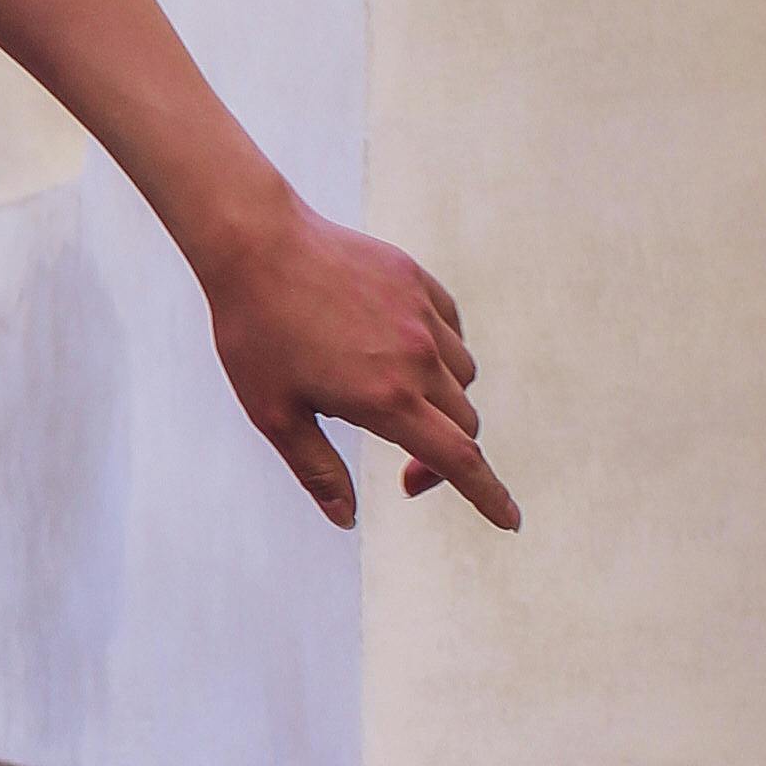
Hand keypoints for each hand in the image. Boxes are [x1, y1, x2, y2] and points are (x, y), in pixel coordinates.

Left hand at [204, 194, 518, 534]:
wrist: (256, 245)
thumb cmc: (257, 334)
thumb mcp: (275, 415)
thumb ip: (318, 471)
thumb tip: (346, 519)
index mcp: (386, 399)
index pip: (458, 460)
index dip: (488, 496)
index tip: (509, 520)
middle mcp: (417, 358)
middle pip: (464, 424)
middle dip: (445, 455)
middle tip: (404, 471)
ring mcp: (422, 315)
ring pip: (462, 376)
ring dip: (443, 401)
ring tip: (387, 397)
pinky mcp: (417, 281)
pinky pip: (452, 329)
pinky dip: (439, 353)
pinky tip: (398, 351)